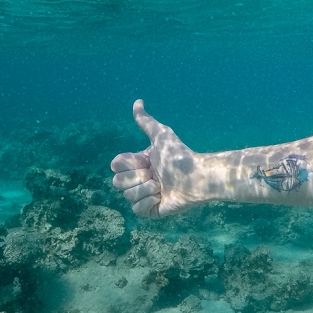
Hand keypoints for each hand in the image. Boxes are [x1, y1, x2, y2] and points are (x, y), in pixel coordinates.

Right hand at [110, 100, 204, 217]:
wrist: (197, 176)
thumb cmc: (180, 155)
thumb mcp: (161, 135)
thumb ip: (146, 121)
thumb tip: (137, 102)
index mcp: (138, 165)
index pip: (116, 166)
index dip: (130, 164)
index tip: (147, 161)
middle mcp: (139, 180)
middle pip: (117, 182)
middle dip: (138, 177)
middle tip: (156, 175)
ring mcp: (144, 196)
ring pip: (127, 196)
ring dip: (146, 189)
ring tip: (162, 187)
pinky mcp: (150, 211)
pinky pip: (136, 209)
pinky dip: (148, 202)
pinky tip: (161, 198)